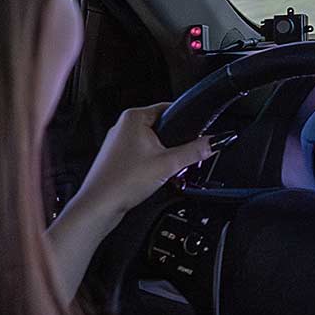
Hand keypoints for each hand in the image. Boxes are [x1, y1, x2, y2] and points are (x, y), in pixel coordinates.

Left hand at [66, 103, 215, 222]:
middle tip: (183, 159)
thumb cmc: (122, 182)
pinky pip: (143, 156)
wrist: (100, 206)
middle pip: (163, 128)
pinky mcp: (118, 159)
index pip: (169, 108)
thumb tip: (214, 141)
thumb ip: (195, 151)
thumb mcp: (168, 164)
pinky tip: (156, 178)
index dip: (186, 121)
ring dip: (166, 157)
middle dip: (176, 144)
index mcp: (133, 117)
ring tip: (167, 172)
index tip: (198, 133)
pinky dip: (154, 165)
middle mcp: (123, 127)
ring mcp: (119, 144)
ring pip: (153, 144)